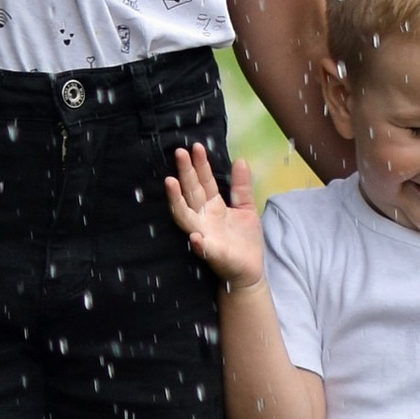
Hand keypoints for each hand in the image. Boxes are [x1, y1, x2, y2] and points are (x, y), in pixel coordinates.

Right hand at [165, 142, 267, 289]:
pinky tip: (194, 237)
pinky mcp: (211, 254)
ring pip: (186, 216)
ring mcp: (204, 235)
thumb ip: (241, 187)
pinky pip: (202, 248)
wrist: (248, 271)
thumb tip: (240, 160)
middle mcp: (203, 218)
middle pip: (192, 192)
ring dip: (177, 200)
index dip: (200, 165)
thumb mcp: (246, 208)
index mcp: (213, 206)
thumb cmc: (244, 240)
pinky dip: (198, 243)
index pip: (205, 182)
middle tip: (179, 152)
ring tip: (170, 183)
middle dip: (186, 173)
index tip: (196, 147)